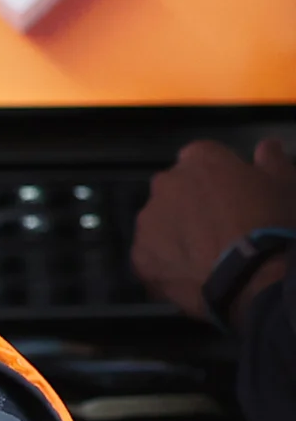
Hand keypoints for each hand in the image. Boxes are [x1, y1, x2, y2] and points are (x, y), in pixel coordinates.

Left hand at [129, 138, 295, 320]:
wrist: (253, 275)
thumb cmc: (271, 222)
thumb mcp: (285, 185)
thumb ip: (271, 160)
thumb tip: (267, 145)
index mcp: (199, 159)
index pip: (201, 158)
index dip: (218, 178)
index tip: (232, 196)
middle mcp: (165, 183)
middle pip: (175, 189)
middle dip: (192, 203)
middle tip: (219, 226)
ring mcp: (148, 220)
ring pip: (159, 222)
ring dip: (176, 232)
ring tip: (205, 253)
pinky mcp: (139, 255)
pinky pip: (150, 255)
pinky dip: (165, 262)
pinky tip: (190, 273)